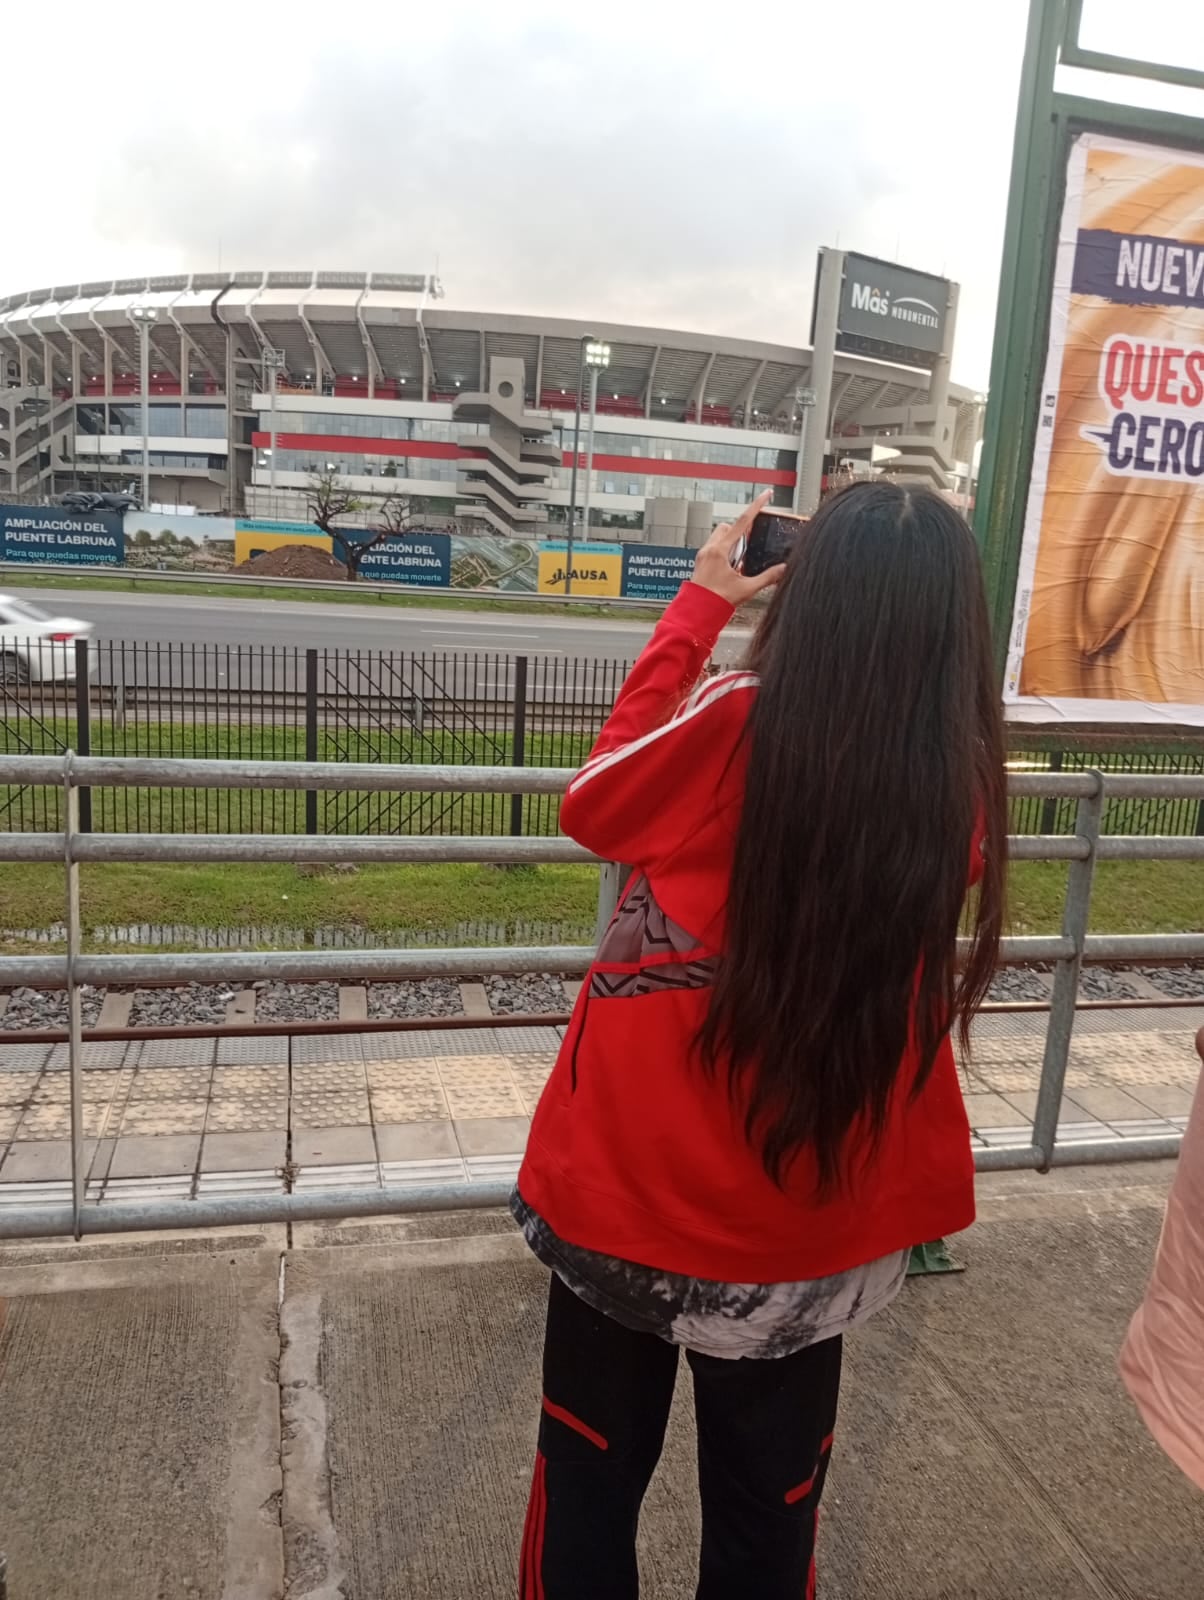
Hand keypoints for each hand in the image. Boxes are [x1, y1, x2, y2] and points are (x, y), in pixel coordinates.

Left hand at [690, 491, 787, 605]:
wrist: (696, 614)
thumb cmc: (716, 601)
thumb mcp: (747, 588)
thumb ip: (767, 577)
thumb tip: (783, 569)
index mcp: (720, 550)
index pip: (743, 522)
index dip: (757, 507)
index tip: (766, 495)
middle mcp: (709, 549)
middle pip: (728, 527)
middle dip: (740, 530)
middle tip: (751, 543)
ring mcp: (703, 556)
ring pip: (719, 537)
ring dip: (732, 542)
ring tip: (740, 561)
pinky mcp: (700, 564)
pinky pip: (714, 549)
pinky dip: (725, 553)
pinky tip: (731, 569)